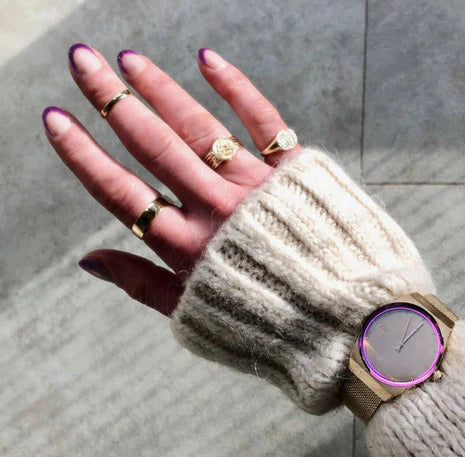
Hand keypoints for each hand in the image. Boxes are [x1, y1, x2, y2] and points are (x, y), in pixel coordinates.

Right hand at [43, 44, 300, 315]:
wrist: (341, 321)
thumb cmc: (265, 324)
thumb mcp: (193, 315)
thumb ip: (140, 284)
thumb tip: (89, 259)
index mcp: (186, 247)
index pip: (120, 192)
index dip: (84, 155)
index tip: (58, 120)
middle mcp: (216, 210)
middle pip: (153, 146)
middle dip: (112, 101)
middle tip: (84, 62)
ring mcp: (256, 186)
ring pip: (199, 128)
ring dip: (161, 90)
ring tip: (130, 60)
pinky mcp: (295, 173)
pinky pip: (264, 120)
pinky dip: (236, 88)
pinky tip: (207, 58)